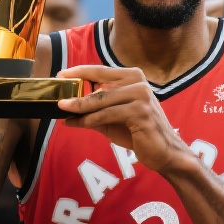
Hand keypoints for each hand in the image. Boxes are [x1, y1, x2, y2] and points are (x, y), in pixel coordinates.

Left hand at [56, 65, 189, 173]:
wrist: (165, 153)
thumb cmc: (138, 133)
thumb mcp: (112, 119)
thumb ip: (94, 111)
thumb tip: (67, 109)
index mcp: (133, 77)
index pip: (101, 70)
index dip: (80, 71)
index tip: (61, 75)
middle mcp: (138, 82)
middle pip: (100, 84)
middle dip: (76, 91)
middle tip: (58, 97)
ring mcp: (141, 95)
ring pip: (102, 99)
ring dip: (80, 106)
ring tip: (63, 109)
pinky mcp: (140, 112)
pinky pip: (108, 114)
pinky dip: (90, 119)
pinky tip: (76, 123)